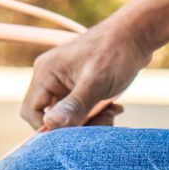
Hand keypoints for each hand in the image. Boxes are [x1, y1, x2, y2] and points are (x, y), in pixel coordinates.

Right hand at [21, 20, 151, 129]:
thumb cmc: (115, 53)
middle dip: (76, 126)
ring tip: (112, 113)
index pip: (30, 111)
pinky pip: (79, 109)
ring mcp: (64, 82)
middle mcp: (50, 77)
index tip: (73, 135)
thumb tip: (49, 125)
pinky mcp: (78, 86)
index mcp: (46, 73)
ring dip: (90, 121)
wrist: (137, 34)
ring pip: (67, 116)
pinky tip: (114, 108)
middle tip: (103, 121)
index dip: (48, 128)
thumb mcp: (95, 83)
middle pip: (50, 117)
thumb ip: (73, 106)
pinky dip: (95, 114)